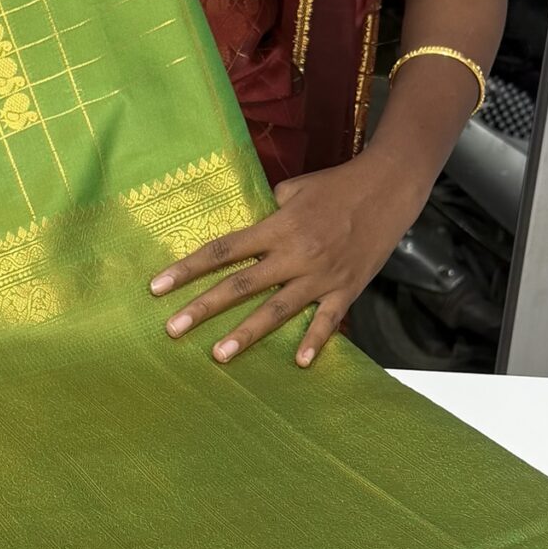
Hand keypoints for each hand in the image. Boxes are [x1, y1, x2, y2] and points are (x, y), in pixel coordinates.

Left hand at [149, 153, 423, 366]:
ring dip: (247, 334)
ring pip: (277, 309)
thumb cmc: (337, 185)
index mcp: (278, 226)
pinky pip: (328, 320)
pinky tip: (300, 363)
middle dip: (203, 308)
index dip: (188, 268)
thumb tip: (249, 228)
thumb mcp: (295, 188)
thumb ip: (268, 210)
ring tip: (219, 355)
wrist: (389, 188)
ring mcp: (321, 274)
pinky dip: (315, 341)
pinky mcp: (347, 288)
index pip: (223, 249)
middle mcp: (295, 253)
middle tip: (172, 329)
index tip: (158, 287)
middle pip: (241, 285)